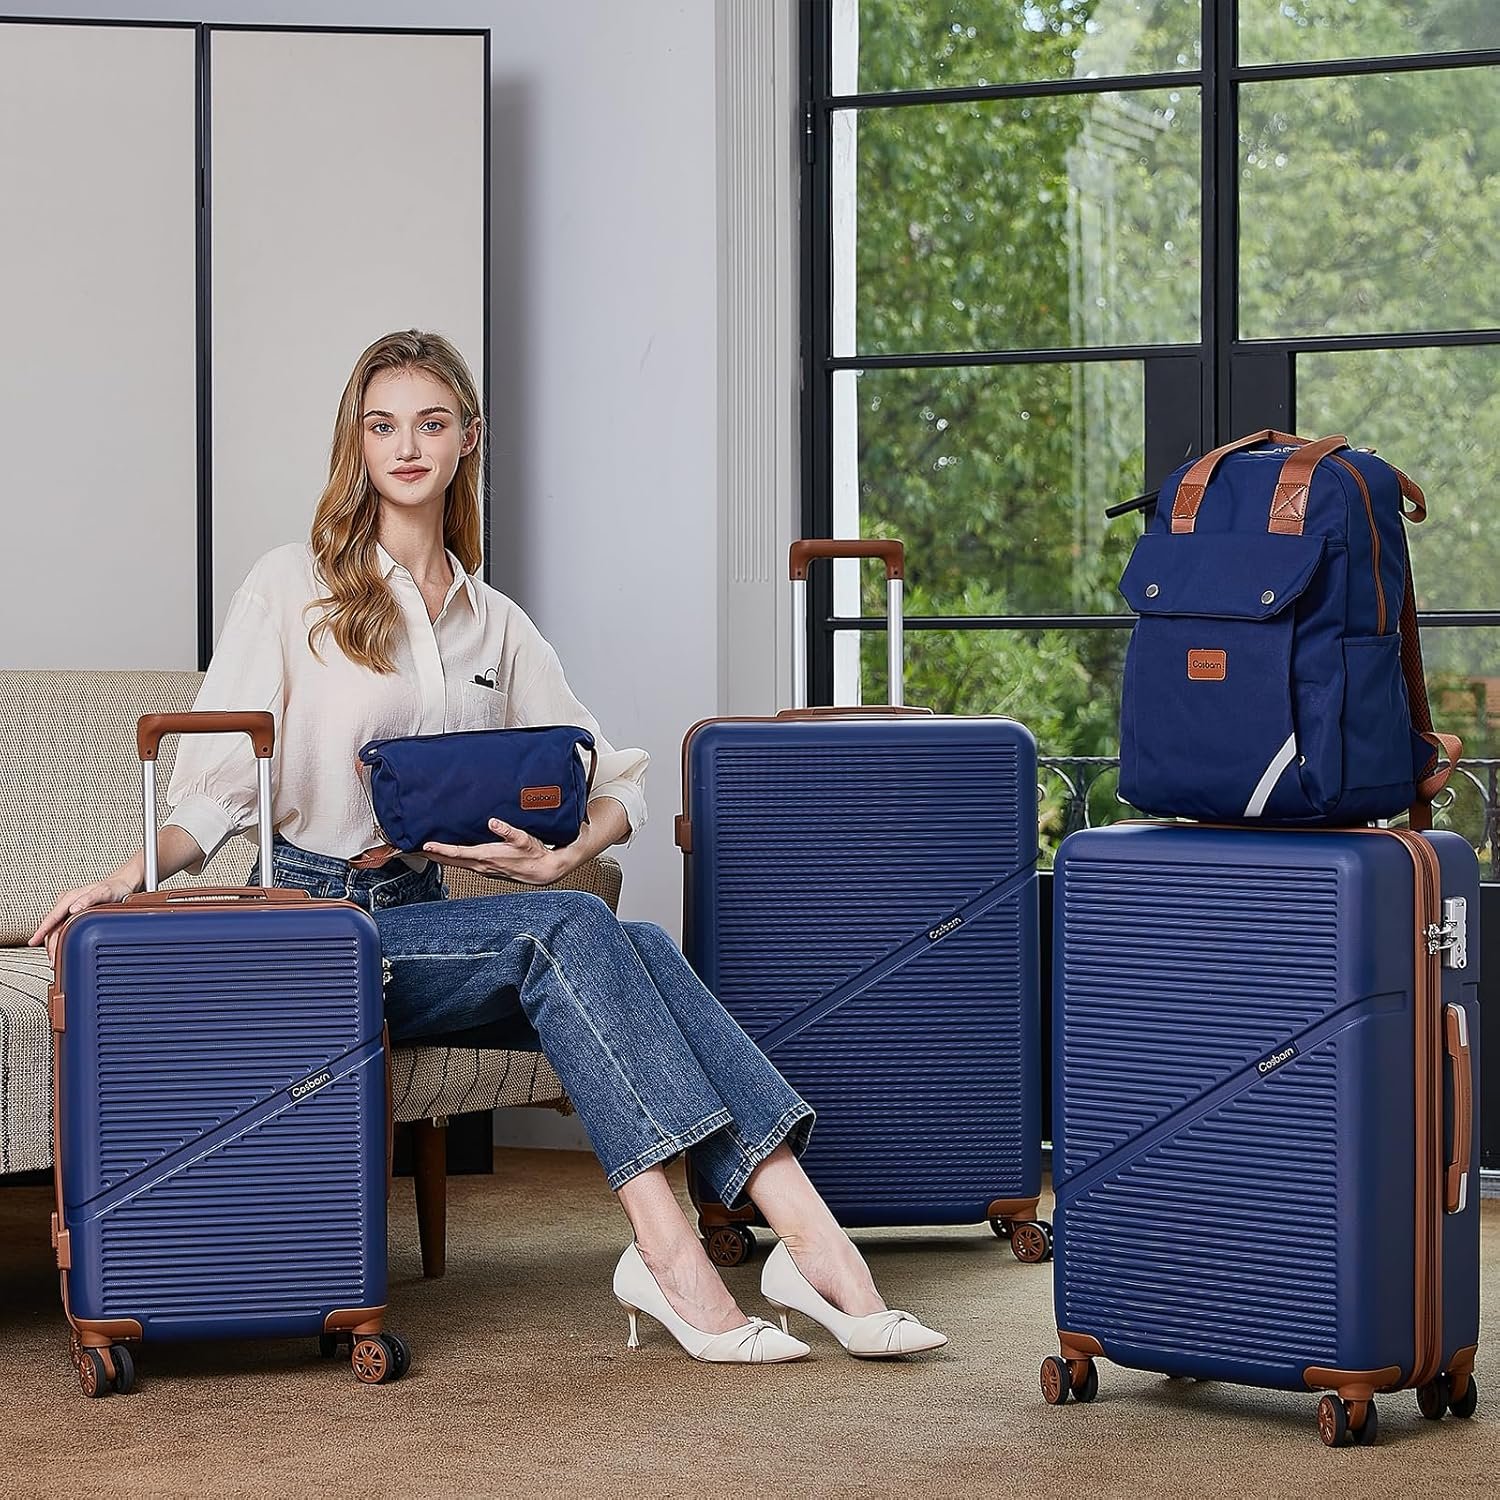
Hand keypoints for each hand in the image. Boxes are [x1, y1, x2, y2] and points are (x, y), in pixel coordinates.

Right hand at [29, 874, 138, 966]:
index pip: (52, 917)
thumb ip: (88, 900)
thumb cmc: (113, 889)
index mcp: (69, 898)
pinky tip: (62, 949)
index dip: (42, 930)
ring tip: (55, 960)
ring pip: (55, 929)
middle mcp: (66, 903)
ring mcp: (69, 909)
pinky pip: (62, 928)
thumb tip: (73, 909)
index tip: (33, 942)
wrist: (121, 886)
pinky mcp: (73, 914)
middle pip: (52, 926)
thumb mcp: (104, 892)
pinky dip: (60, 940)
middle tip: (52, 961)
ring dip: (54, 944)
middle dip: (50, 945)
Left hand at [423, 818, 569, 886]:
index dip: (440, 849)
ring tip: (424, 849)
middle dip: (431, 854)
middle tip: (412, 847)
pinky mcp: (485, 868)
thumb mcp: (523, 839)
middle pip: (449, 860)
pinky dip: (450, 858)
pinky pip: (462, 863)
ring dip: (438, 857)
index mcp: (487, 856)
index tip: (426, 844)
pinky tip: (447, 854)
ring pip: (454, 863)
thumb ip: (507, 830)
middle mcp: (481, 865)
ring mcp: (482, 868)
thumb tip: (493, 822)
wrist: (542, 871)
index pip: (458, 853)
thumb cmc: (533, 854)